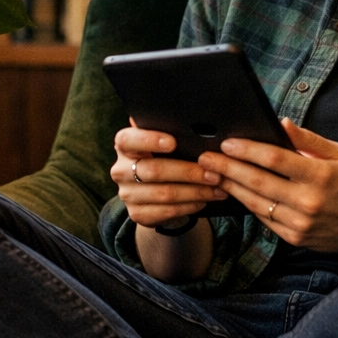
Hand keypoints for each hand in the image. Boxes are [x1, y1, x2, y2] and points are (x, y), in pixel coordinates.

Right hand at [112, 124, 229, 227]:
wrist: (156, 193)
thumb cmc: (164, 158)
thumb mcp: (164, 144)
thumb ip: (171, 132)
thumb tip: (196, 123)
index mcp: (124, 146)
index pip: (128, 140)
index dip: (149, 140)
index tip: (173, 142)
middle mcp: (120, 170)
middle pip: (154, 170)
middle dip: (188, 171)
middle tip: (214, 172)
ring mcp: (127, 194)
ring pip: (164, 194)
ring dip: (195, 191)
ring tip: (217, 187)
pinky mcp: (137, 214)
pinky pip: (167, 211)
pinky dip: (189, 205)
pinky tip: (204, 200)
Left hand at [196, 119, 337, 255]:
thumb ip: (307, 139)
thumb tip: (280, 123)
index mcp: (321, 176)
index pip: (276, 160)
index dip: (248, 150)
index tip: (227, 142)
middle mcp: (309, 201)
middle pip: (259, 182)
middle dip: (228, 168)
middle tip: (205, 158)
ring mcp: (300, 222)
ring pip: (256, 202)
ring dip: (230, 187)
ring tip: (211, 173)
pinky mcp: (294, 237)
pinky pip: (263, 218)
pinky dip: (246, 203)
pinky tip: (232, 191)